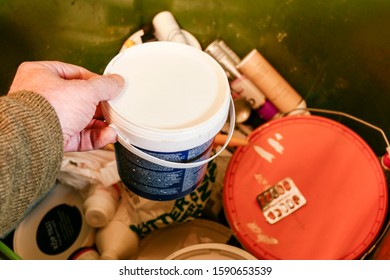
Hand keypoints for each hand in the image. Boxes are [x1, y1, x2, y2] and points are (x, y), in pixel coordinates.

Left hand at [9, 61, 123, 151]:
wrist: (35, 139)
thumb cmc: (47, 108)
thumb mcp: (85, 90)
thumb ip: (104, 85)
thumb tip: (116, 82)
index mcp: (41, 74)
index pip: (75, 73)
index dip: (95, 81)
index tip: (109, 87)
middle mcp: (41, 97)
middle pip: (79, 100)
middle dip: (100, 107)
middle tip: (113, 108)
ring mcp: (47, 119)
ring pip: (80, 121)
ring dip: (100, 124)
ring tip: (113, 125)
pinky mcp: (53, 138)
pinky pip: (78, 136)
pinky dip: (95, 137)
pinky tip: (108, 135)